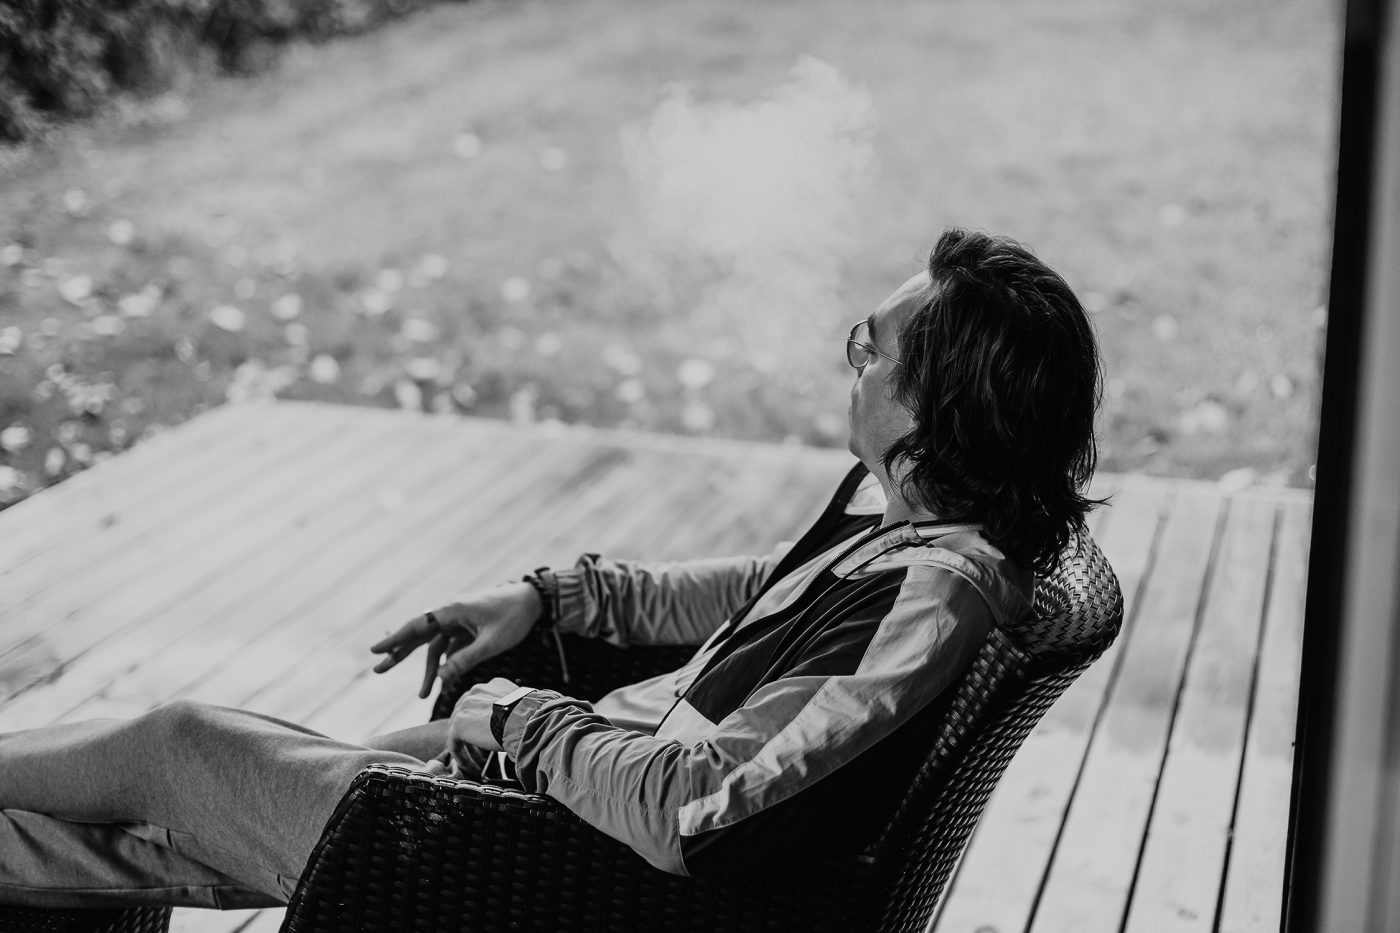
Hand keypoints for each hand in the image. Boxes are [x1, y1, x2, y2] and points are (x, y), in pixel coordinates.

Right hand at [370, 582, 541, 697]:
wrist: (534, 602)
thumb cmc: (513, 617)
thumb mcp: (491, 642)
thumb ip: (466, 660)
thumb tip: (442, 679)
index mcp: (452, 611)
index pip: (417, 626)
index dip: (395, 639)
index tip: (375, 650)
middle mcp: (450, 613)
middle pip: (419, 636)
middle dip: (399, 654)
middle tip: (377, 670)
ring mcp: (458, 621)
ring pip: (435, 646)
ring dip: (429, 670)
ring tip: (422, 695)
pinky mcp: (467, 629)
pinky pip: (451, 648)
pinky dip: (447, 665)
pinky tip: (445, 683)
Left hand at [447, 676, 523, 756]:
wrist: (525, 721)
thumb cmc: (531, 718)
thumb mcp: (522, 709)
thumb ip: (514, 712)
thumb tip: (518, 725)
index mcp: (494, 685)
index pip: (481, 702)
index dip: (482, 719)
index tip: (487, 733)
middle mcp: (478, 691)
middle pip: (466, 712)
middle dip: (471, 731)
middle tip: (479, 749)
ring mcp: (466, 705)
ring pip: (459, 728)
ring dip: (467, 745)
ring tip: (476, 761)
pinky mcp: (460, 723)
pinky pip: (454, 743)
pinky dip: (461, 756)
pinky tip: (470, 766)